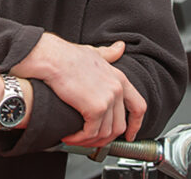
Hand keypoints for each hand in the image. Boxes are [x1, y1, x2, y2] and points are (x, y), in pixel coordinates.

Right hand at [12, 33, 145, 146]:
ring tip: (76, 139)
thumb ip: (109, 54)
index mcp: (119, 78)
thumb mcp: (94, 53)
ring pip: (105, 133)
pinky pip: (91, 133)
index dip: (135, 125)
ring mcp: (108, 99)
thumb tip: (120, 47)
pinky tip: (69, 136)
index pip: (138, 107)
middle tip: (92, 142)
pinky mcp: (96, 108)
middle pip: (120, 126)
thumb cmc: (67, 55)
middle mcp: (117, 89)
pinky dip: (79, 139)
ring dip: (90, 141)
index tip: (129, 135)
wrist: (52, 58)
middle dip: (106, 139)